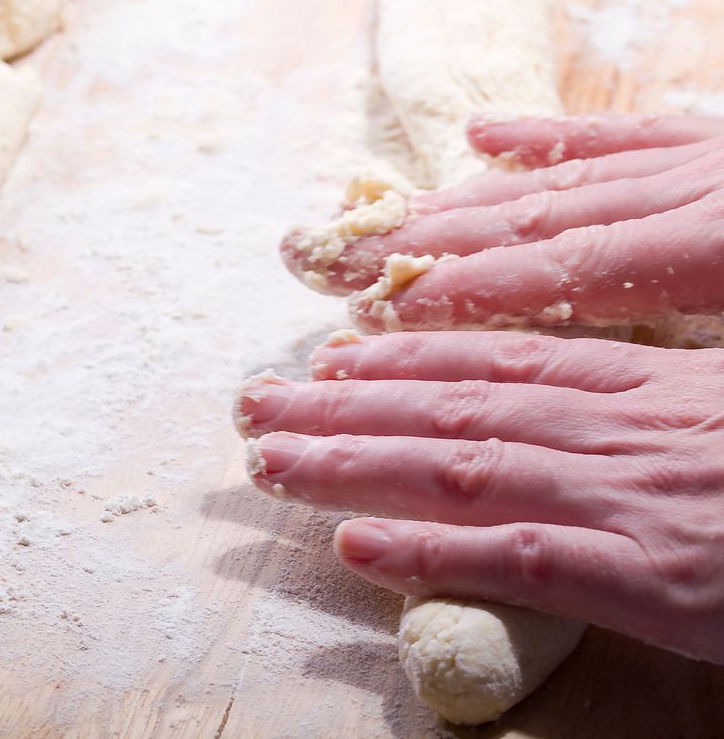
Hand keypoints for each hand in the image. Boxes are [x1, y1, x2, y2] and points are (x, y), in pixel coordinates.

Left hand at [236, 329, 723, 663]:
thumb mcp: (719, 408)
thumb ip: (639, 397)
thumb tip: (549, 394)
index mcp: (637, 386)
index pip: (490, 363)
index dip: (398, 359)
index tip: (326, 357)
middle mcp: (611, 430)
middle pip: (445, 406)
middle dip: (339, 404)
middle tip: (254, 404)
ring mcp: (620, 498)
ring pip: (454, 467)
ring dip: (349, 464)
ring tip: (267, 461)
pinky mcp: (642, 576)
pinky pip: (512, 559)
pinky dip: (427, 554)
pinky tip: (353, 551)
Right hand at [281, 114, 723, 331]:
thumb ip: (702, 352)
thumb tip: (630, 389)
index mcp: (714, 246)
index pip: (557, 276)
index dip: (457, 295)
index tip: (369, 314)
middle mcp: (689, 193)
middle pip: (526, 221)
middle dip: (417, 244)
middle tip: (325, 261)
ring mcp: (698, 161)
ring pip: (552, 182)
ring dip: (455, 204)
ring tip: (373, 222)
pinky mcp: (715, 144)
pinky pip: (618, 132)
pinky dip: (540, 136)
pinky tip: (477, 136)